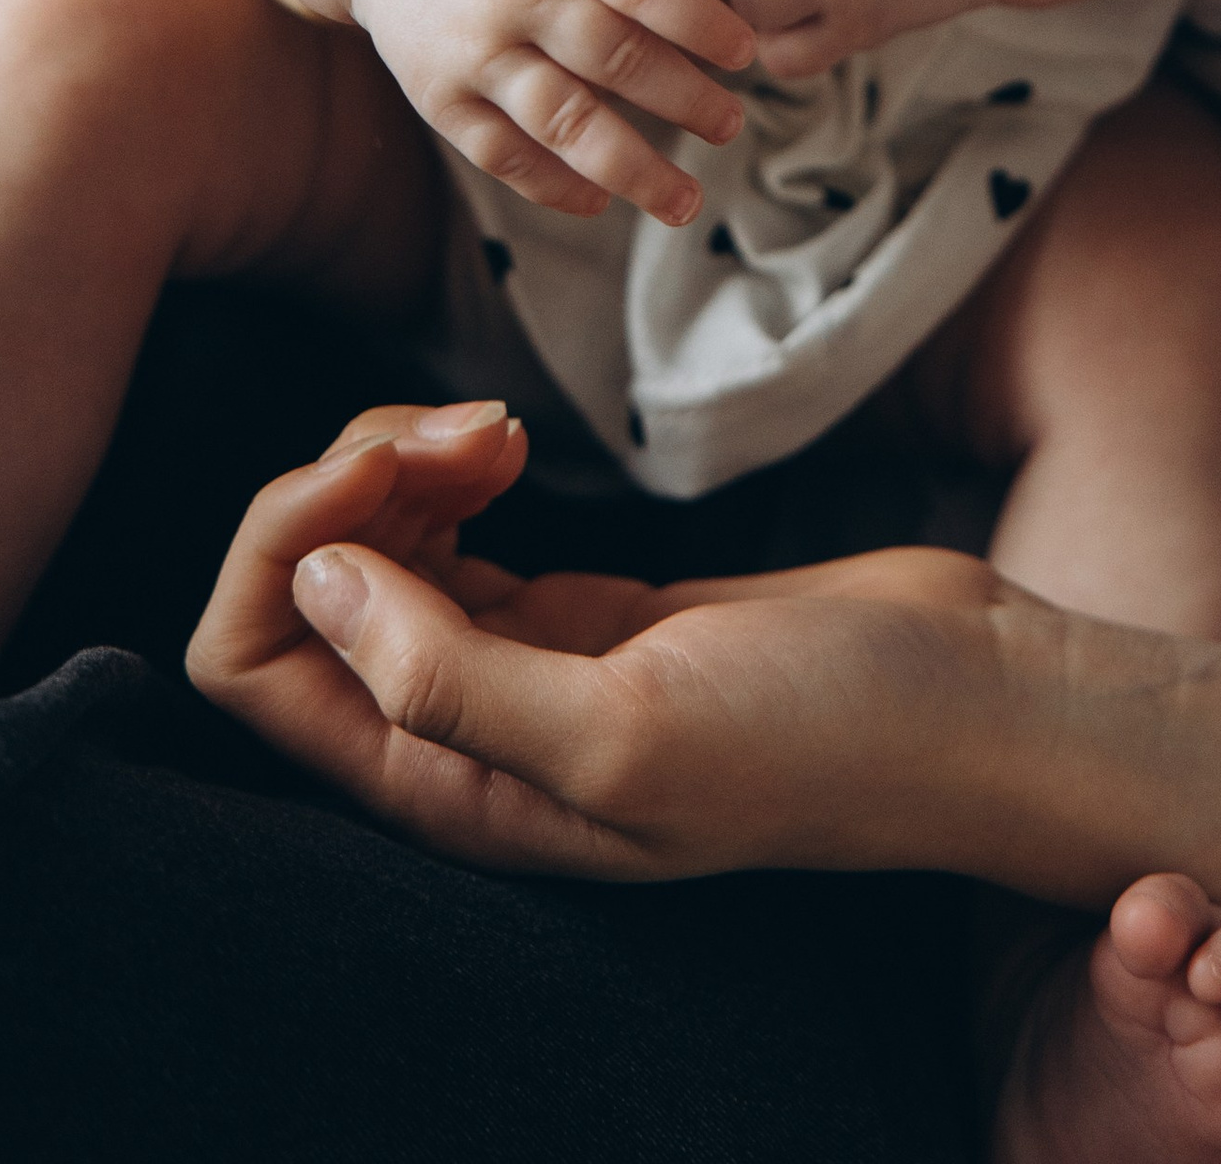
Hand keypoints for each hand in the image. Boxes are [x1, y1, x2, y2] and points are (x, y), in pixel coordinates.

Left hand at [188, 400, 1024, 882]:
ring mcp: (511, 670)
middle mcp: (458, 739)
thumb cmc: (824, 735)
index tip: (384, 469)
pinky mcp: (568, 612)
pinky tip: (509, 442)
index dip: (282, 547)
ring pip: (364, 549)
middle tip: (469, 430)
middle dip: (345, 481)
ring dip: (399, 462)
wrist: (966, 700)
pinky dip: (446, 466)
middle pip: (295, 594)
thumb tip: (311, 583)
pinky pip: (440, 534)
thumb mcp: (633, 727)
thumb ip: (455, 679)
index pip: (254, 672)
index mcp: (448, 790)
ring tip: (498, 430)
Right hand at [351, 0, 755, 223]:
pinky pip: (501, 153)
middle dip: (682, 99)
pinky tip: (600, 202)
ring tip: (685, 201)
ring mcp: (472, 48)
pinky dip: (552, 186)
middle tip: (730, 125)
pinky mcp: (439, 95)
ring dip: (631, 168)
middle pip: (612, 56)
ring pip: (561, 120)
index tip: (745, 53)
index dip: (699, 21)